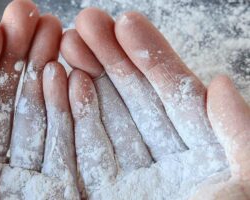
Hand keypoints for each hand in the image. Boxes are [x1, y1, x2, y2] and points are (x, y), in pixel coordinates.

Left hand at [0, 0, 78, 198]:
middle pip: (5, 103)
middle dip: (17, 56)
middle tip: (27, 15)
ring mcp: (26, 176)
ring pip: (37, 116)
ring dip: (45, 71)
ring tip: (52, 31)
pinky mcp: (56, 190)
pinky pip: (64, 147)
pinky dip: (69, 111)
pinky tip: (67, 76)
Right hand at [61, 8, 248, 198]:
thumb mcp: (244, 183)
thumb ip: (238, 133)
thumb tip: (218, 84)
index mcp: (198, 154)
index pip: (172, 95)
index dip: (150, 57)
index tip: (127, 22)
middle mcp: (159, 158)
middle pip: (132, 97)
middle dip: (110, 55)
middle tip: (87, 20)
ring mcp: (125, 173)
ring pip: (103, 114)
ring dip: (85, 74)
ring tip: (69, 40)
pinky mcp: (95, 190)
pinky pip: (80, 147)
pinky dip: (69, 113)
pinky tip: (61, 79)